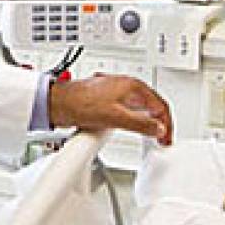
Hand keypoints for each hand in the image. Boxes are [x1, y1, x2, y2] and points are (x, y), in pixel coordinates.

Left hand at [48, 74, 173, 144]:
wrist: (57, 103)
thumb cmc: (80, 103)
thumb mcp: (116, 117)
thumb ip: (140, 124)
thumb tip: (158, 128)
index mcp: (132, 85)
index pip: (160, 105)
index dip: (167, 124)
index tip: (166, 138)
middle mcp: (125, 87)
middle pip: (151, 105)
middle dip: (159, 122)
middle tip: (161, 138)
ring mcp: (115, 94)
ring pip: (139, 108)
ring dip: (146, 122)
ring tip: (150, 136)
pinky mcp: (106, 102)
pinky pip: (126, 112)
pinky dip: (133, 122)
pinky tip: (129, 130)